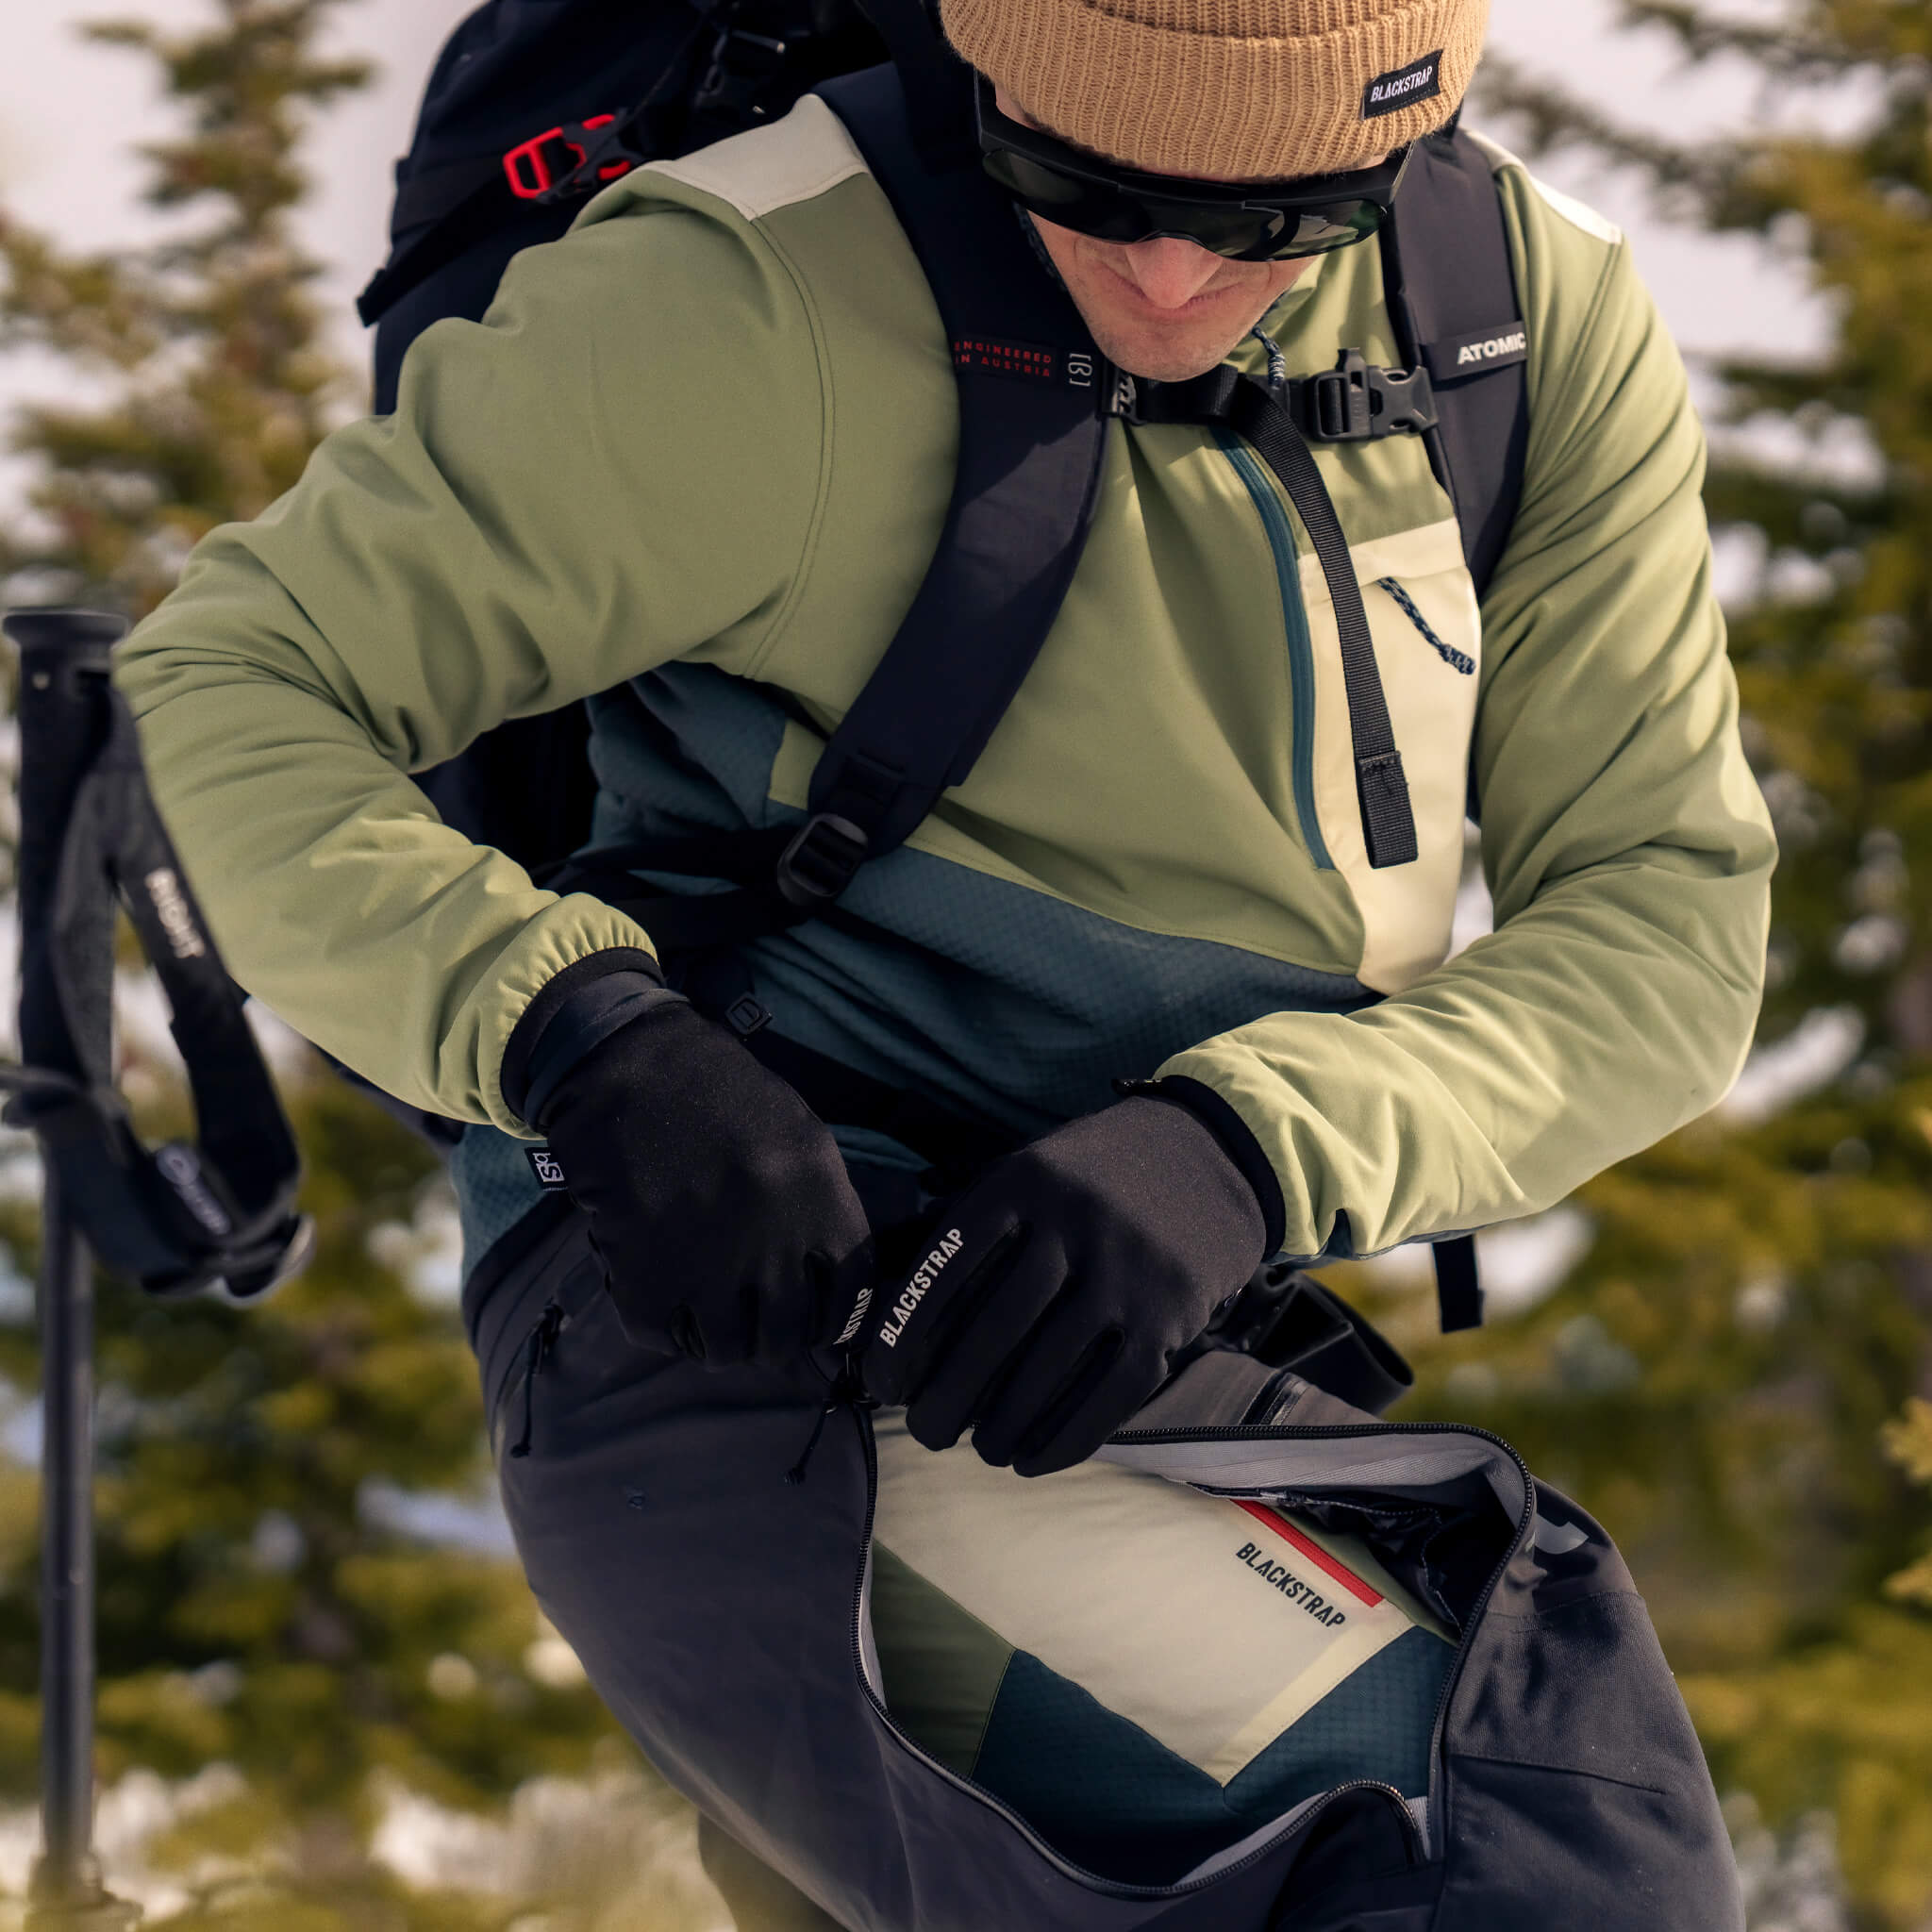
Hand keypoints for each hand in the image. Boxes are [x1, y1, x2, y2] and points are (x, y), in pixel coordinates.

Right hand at [534, 1000, 872, 1365]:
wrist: (631, 1064)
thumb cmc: (716, 1090)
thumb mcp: (797, 1133)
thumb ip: (818, 1201)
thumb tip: (824, 1271)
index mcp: (819, 1196)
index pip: (849, 1293)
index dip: (834, 1320)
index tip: (817, 1324)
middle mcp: (774, 1238)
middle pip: (785, 1334)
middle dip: (771, 1340)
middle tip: (753, 1326)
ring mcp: (709, 1262)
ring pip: (726, 1350)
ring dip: (717, 1343)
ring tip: (706, 1321)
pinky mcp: (646, 1273)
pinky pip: (661, 1335)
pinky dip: (662, 1329)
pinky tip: (661, 1303)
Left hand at [859, 1091, 1275, 1474]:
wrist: (1206, 1153)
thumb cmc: (1089, 1178)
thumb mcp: (1029, 1172)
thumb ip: (974, 1229)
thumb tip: (901, 1327)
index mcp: (1022, 1181)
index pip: (945, 1269)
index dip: (905, 1336)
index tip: (885, 1384)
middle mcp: (1074, 1221)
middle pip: (992, 1330)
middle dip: (947, 1397)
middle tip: (925, 1431)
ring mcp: (1128, 1269)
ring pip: (1048, 1370)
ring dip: (1002, 1427)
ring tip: (978, 1449)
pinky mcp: (1171, 1314)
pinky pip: (1110, 1394)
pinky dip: (1065, 1439)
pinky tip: (1031, 1461)